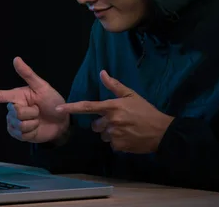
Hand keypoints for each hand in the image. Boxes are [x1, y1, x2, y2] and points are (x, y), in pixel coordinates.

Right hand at [0, 57, 69, 143]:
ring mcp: (15, 123)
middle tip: (38, 110)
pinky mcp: (19, 134)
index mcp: (17, 96)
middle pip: (15, 112)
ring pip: (19, 124)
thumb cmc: (52, 101)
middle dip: (31, 112)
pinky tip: (36, 128)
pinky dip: (32, 131)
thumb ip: (28, 74)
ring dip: (33, 122)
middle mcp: (14, 109)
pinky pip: (22, 134)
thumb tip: (16, 58)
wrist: (62, 121)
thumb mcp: (42, 87)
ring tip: (38, 119)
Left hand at [56, 70, 173, 153]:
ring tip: (125, 129)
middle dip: (102, 124)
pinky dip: (118, 142)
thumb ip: (114, 85)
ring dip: (110, 133)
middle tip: (118, 120)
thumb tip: (101, 73)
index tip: (58, 109)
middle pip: (95, 125)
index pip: (87, 106)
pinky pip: (111, 145)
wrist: (161, 131)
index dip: (71, 108)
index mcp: (112, 107)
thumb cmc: (146, 110)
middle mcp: (110, 121)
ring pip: (103, 135)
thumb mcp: (131, 95)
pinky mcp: (119, 146)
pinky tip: (129, 137)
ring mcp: (114, 135)